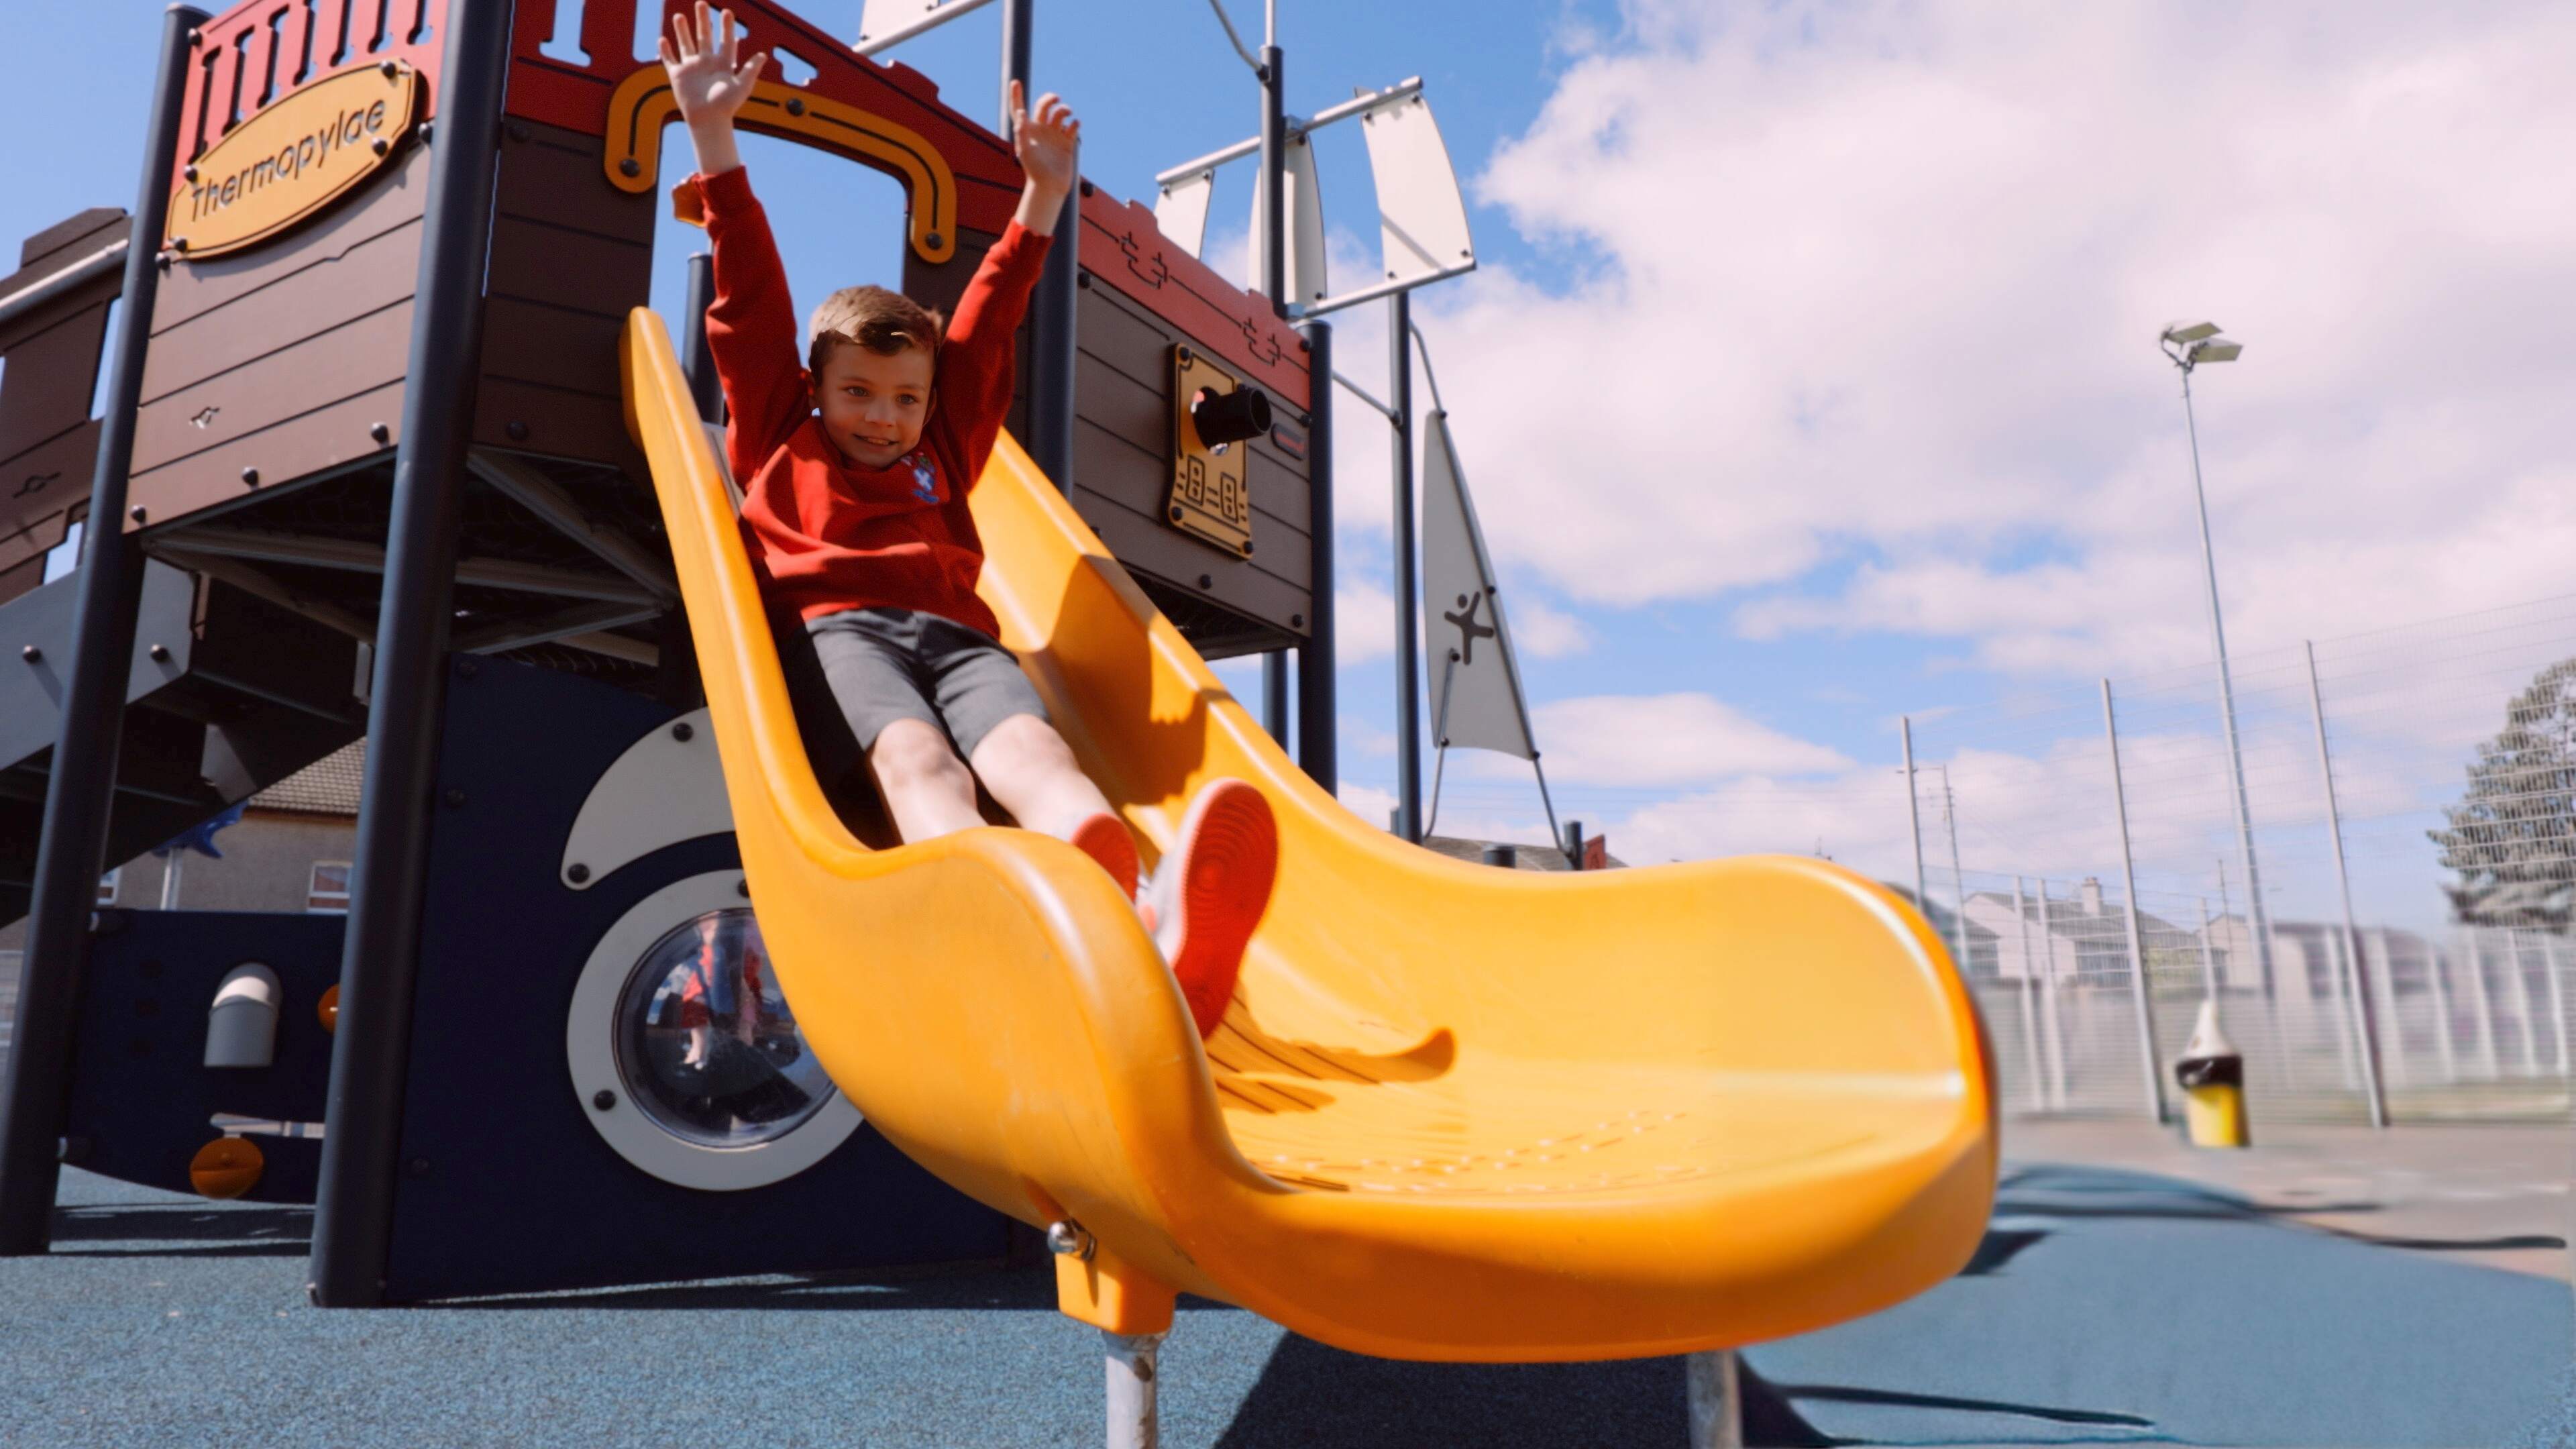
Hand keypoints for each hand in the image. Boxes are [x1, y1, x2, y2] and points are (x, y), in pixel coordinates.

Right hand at [661, 3, 765, 132]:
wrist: (708, 120)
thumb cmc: (727, 105)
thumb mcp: (742, 86)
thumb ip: (751, 69)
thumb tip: (764, 55)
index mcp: (723, 64)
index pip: (725, 41)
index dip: (727, 27)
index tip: (727, 12)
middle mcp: (707, 64)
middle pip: (704, 37)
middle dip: (703, 20)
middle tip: (702, 3)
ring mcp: (692, 69)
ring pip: (686, 44)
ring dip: (682, 30)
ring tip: (679, 15)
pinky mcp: (678, 76)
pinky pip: (670, 60)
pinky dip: (665, 50)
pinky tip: (662, 39)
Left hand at [1009, 79, 1079, 220]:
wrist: (1050, 186)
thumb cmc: (1034, 170)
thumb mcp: (1024, 150)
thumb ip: (1021, 130)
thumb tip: (1021, 112)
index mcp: (1027, 130)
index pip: (1019, 109)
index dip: (1016, 96)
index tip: (1015, 82)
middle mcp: (1041, 130)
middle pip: (1044, 106)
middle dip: (1050, 98)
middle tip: (1055, 99)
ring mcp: (1055, 135)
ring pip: (1060, 114)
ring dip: (1064, 109)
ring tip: (1067, 113)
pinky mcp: (1067, 143)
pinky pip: (1072, 127)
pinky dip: (1074, 123)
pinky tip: (1074, 126)